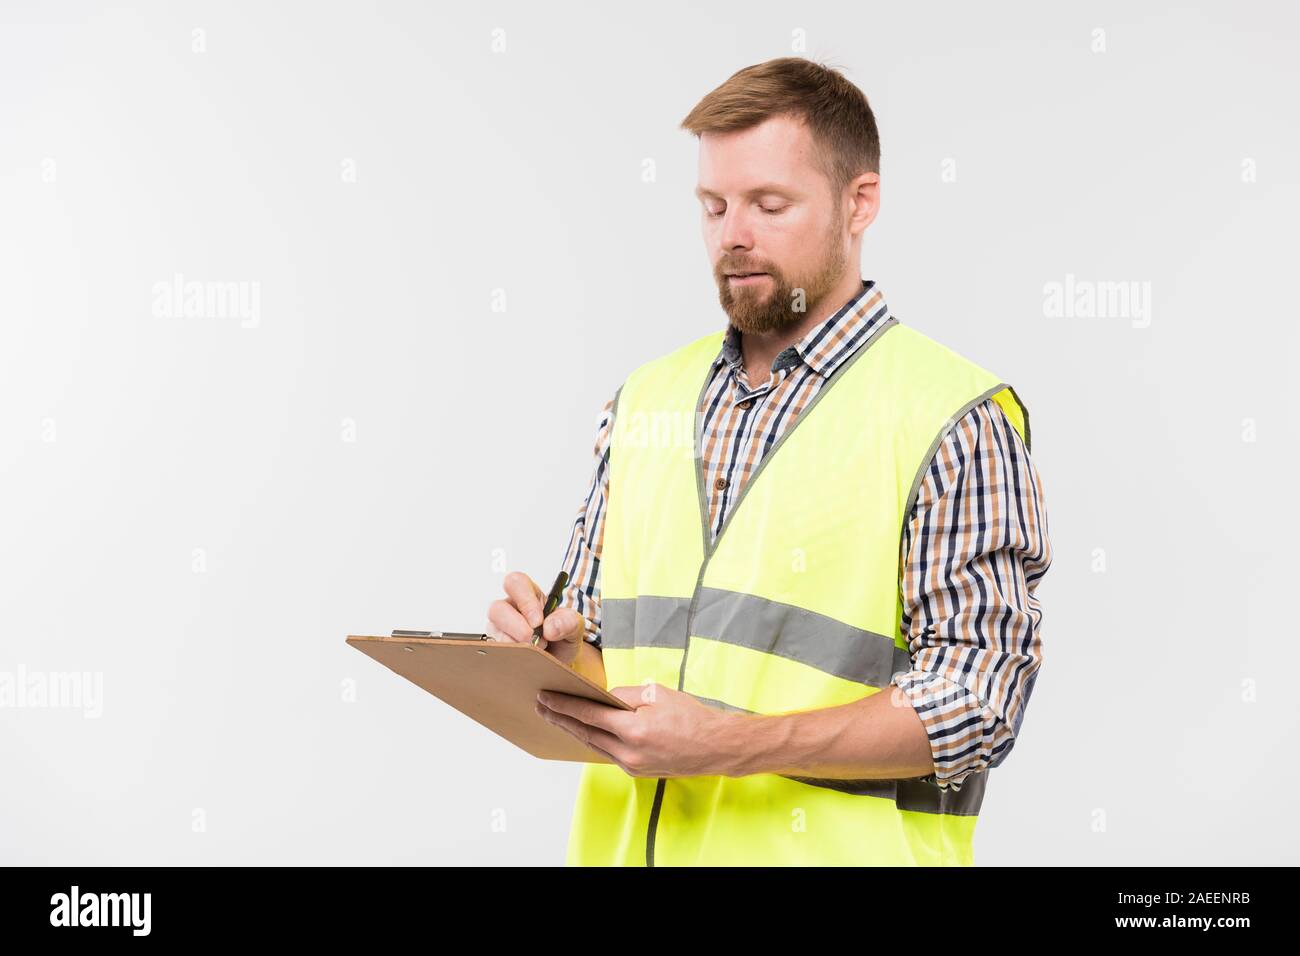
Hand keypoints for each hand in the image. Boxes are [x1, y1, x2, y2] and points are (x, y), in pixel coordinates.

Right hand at [486, 570, 587, 666]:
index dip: (525, 601)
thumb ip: (568, 621)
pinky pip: (496, 650)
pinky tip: (526, 659)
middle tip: (533, 639)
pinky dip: (512, 656)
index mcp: (530, 594)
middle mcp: (510, 608)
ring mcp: (501, 629)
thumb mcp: (575, 626)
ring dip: (516, 644)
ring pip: (494, 631)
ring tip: (536, 651)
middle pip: (497, 608)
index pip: (517, 583)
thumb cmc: (563, 637)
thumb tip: (550, 627)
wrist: (560, 661)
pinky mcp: (498, 647)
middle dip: (516, 626)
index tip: (538, 621)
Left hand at [534, 682, 746, 776]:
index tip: (545, 697)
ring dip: (574, 731)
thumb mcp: (658, 694)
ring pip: (594, 746)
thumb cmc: (692, 717)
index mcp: (633, 730)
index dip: (564, 705)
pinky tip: (584, 731)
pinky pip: (608, 754)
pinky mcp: (637, 771)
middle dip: (561, 719)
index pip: (588, 715)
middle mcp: (629, 753)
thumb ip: (626, 695)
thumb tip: (605, 698)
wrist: (717, 747)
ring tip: (556, 718)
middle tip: (541, 706)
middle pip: (585, 733)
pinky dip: (594, 741)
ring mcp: (632, 765)